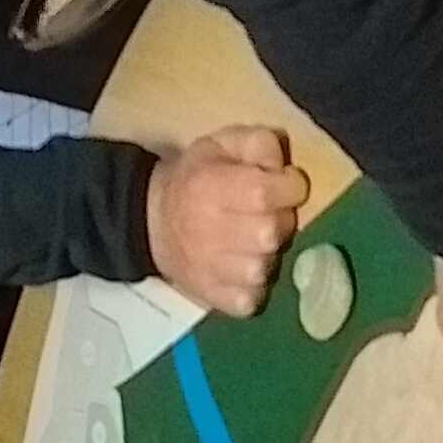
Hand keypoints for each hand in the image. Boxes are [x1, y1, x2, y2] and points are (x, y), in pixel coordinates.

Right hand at [148, 125, 307, 312]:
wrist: (152, 222)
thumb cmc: (196, 178)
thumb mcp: (222, 144)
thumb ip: (256, 143)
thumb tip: (282, 165)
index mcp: (212, 188)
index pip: (266, 193)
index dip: (289, 187)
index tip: (287, 184)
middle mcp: (211, 232)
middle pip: (270, 232)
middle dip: (279, 219)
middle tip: (266, 214)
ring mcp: (212, 271)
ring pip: (264, 268)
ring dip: (266, 254)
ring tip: (252, 242)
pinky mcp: (215, 298)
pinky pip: (250, 300)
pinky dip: (254, 288)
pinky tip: (244, 270)